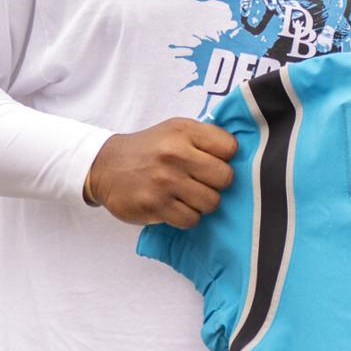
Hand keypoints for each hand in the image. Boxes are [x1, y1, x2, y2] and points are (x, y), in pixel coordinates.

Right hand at [84, 118, 237, 227]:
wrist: (105, 166)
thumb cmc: (150, 149)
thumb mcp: (175, 130)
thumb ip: (206, 139)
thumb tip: (245, 154)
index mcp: (184, 131)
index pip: (230, 148)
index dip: (225, 158)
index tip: (211, 161)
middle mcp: (174, 154)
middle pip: (225, 178)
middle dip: (216, 183)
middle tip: (201, 182)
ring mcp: (164, 181)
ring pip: (211, 202)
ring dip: (202, 202)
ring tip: (186, 195)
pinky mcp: (154, 205)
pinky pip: (191, 219)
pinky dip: (186, 217)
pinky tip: (175, 206)